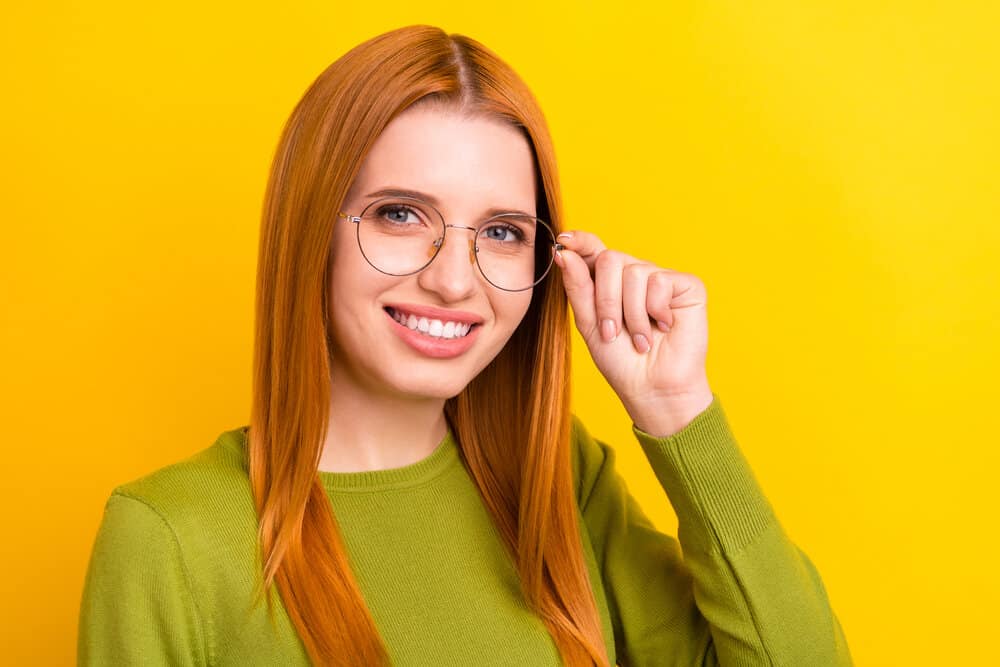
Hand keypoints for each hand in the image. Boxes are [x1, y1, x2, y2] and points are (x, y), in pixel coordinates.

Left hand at [553, 230, 713, 436]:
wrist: (652, 388)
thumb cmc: (620, 360)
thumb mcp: (589, 324)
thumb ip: (577, 288)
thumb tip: (564, 253)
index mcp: (609, 282)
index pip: (594, 249)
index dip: (581, 241)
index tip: (564, 242)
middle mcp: (635, 274)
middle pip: (610, 259)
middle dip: (606, 300)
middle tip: (612, 332)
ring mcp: (661, 278)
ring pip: (634, 272)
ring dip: (632, 314)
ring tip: (640, 338)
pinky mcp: (687, 285)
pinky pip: (659, 281)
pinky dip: (655, 310)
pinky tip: (663, 327)